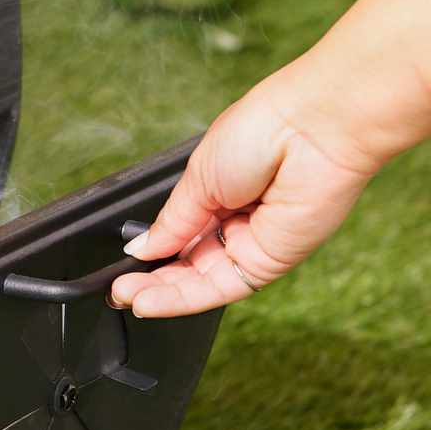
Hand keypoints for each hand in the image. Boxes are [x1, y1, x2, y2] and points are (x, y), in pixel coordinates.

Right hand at [108, 79, 380, 317]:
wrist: (312, 128)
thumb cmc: (263, 129)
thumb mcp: (197, 176)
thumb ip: (170, 221)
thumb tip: (140, 248)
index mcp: (220, 192)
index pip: (179, 236)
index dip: (151, 255)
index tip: (122, 269)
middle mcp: (238, 221)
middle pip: (188, 264)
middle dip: (152, 280)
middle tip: (119, 290)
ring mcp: (255, 244)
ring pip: (201, 282)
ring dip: (162, 294)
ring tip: (128, 297)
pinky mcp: (270, 262)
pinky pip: (221, 289)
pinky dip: (185, 299)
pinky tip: (151, 301)